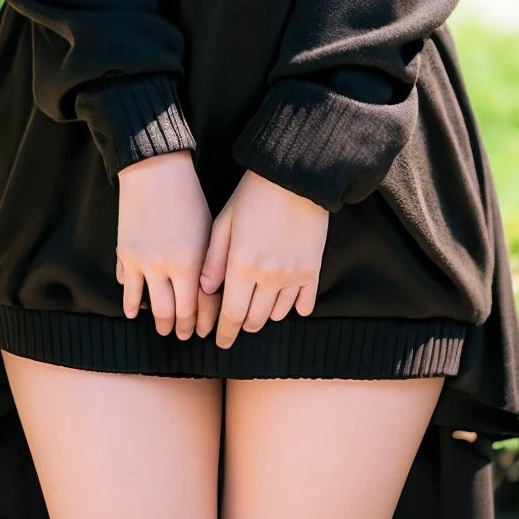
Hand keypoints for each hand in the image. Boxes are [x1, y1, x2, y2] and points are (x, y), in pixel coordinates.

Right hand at [116, 150, 219, 339]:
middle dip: (181, 329)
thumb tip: (210, 293)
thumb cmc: (188, 197)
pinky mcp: (125, 255)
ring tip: (162, 328)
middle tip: (184, 335)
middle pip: (175, 313)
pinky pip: (127, 290)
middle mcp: (167, 268)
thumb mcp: (210, 230)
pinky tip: (136, 309)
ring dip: (158, 322)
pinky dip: (131, 304)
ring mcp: (143, 263)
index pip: (200, 307)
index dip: (204, 323)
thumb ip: (211, 264)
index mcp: (193, 262)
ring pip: (150, 307)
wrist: (154, 170)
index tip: (206, 331)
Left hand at [200, 170, 328, 349]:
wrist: (295, 176)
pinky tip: (287, 301)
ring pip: (278, 315)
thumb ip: (213, 260)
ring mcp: (293, 275)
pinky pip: (304, 304)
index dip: (224, 333)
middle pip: (254, 320)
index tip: (219, 342)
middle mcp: (268, 277)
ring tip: (257, 307)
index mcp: (241, 266)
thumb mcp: (223, 222)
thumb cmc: (253, 195)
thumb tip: (205, 291)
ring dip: (265, 315)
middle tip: (235, 323)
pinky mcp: (313, 270)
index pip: (230, 315)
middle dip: (242, 326)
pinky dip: (293, 307)